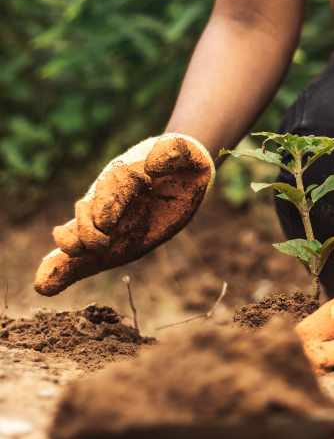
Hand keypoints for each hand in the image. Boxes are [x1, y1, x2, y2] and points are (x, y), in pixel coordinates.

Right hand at [35, 134, 213, 295]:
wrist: (179, 171)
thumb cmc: (180, 161)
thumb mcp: (184, 152)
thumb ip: (173, 153)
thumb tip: (154, 167)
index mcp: (128, 174)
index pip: (116, 187)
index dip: (109, 205)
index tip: (105, 223)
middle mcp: (109, 197)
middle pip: (89, 211)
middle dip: (86, 230)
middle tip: (96, 246)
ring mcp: (106, 219)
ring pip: (79, 233)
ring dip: (69, 252)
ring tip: (51, 275)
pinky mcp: (111, 238)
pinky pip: (86, 253)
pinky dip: (65, 269)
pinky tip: (45, 285)